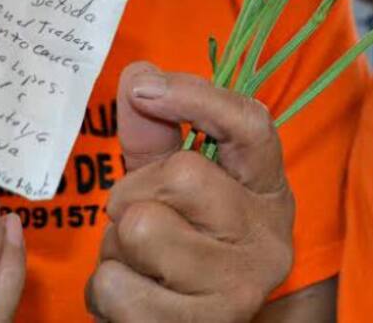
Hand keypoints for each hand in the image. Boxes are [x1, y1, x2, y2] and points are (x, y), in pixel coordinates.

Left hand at [86, 62, 294, 322]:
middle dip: (133, 192)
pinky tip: (133, 297)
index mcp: (268, 189)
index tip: (144, 87)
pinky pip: (116, 286)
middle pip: (183, 174)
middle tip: (137, 218)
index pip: (252, 125)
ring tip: (138, 262)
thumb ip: (155, 130)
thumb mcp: (169, 183)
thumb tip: (138, 74)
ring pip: (142, 229)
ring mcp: (239, 288)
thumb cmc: (180, 244)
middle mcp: (268, 238)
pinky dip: (104, 291)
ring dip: (116, 246)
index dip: (198, 97)